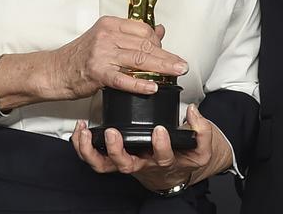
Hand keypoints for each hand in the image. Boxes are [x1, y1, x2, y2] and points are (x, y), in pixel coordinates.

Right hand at [47, 17, 186, 98]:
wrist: (55, 71)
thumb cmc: (81, 56)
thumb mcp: (106, 38)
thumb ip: (132, 35)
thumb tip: (160, 29)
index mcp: (110, 24)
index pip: (143, 30)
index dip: (159, 42)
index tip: (169, 53)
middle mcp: (106, 36)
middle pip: (144, 45)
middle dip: (166, 56)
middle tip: (182, 65)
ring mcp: (101, 53)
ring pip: (138, 60)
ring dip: (161, 68)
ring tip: (175, 73)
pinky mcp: (97, 72)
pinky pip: (123, 79)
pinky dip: (139, 84)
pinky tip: (152, 87)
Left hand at [71, 105, 231, 191]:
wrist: (173, 169)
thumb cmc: (183, 156)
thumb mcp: (200, 147)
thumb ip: (202, 130)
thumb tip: (193, 111)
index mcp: (163, 161)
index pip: (163, 157)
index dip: (161, 145)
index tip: (160, 130)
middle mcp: (142, 164)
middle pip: (126, 165)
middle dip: (117, 150)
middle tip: (114, 132)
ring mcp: (125, 162)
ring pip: (104, 165)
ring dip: (91, 150)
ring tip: (87, 133)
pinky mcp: (113, 158)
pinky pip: (94, 157)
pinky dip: (83, 146)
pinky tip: (80, 130)